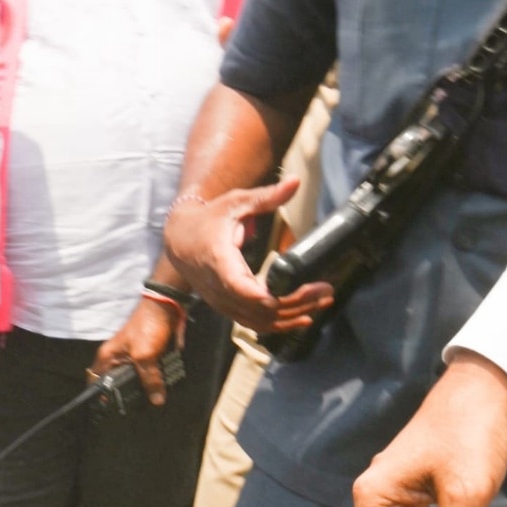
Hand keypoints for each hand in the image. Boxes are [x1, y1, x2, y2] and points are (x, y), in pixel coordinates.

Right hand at [90, 294, 181, 407]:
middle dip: (130, 394)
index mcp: (108, 356)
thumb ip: (150, 379)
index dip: (102, 396)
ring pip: (137, 380)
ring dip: (147, 387)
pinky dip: (156, 378)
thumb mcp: (145, 356)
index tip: (112, 409)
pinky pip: (150, 373)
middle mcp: (117, 358)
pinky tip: (163, 386)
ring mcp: (133, 357)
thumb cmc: (147, 327)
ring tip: (156, 396)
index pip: (96, 380)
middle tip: (140, 406)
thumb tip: (157, 400)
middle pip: (120, 384)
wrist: (166, 308)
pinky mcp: (147, 355)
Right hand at [163, 177, 331, 337]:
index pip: (245, 290)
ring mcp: (223, 302)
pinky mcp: (228, 308)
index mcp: (220, 262)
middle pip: (261, 309)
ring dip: (293, 317)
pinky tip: (302, 318)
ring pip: (260, 321)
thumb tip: (294, 181)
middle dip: (297, 303)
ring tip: (321, 303)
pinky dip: (279, 324)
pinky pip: (254, 323)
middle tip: (326, 292)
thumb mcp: (236, 202)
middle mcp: (220, 288)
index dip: (274, 297)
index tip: (303, 290)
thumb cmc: (209, 219)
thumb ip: (267, 196)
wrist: (180, 239)